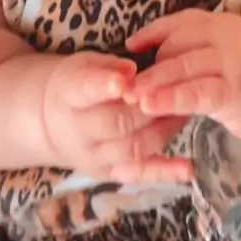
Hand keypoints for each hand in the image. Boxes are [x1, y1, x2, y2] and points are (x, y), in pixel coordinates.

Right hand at [43, 51, 191, 182]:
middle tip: (176, 89)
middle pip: (117, 122)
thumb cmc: (77, 84)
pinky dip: (165, 173)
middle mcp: (79, 132)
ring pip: (133, 148)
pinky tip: (187, 170)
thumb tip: (132, 70)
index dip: (104, 86)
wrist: (53, 123)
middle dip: (149, 108)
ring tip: (186, 110)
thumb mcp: (85, 64)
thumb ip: (108, 65)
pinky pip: (140, 175)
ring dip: (164, 130)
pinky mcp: (110, 174)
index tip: (123, 82)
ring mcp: (95, 158)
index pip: (86, 90)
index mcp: (69, 94)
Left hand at [125, 10, 240, 139]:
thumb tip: (143, 44)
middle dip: (149, 66)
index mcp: (218, 22)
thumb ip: (191, 42)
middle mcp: (224, 36)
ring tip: (132, 96)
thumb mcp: (221, 45)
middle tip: (124, 83)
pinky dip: (172, 99)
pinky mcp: (234, 92)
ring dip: (155, 83)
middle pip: (177, 45)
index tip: (131, 47)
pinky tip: (153, 106)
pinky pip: (197, 93)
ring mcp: (231, 63)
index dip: (152, 34)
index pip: (179, 22)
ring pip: (184, 68)